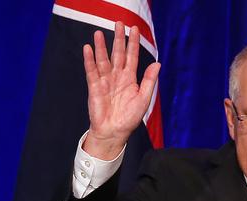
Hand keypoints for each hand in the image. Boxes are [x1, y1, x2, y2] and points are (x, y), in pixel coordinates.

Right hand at [82, 21, 160, 158]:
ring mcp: (105, 81)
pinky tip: (88, 49)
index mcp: (130, 79)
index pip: (132, 57)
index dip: (133, 43)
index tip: (134, 29)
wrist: (115, 131)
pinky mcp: (95, 87)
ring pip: (103, 60)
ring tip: (98, 33)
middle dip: (118, 39)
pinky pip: (92, 71)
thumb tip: (157, 64)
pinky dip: (90, 60)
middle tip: (118, 23)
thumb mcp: (143, 99)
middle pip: (118, 54)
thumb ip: (149, 81)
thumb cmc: (130, 118)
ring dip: (101, 47)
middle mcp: (118, 77)